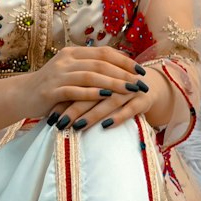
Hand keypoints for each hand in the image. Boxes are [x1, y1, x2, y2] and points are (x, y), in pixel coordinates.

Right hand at [22, 44, 149, 130]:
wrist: (21, 96)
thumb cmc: (51, 86)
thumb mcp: (69, 71)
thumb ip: (89, 68)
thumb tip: (118, 68)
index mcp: (72, 53)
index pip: (104, 52)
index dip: (124, 60)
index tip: (140, 70)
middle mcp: (65, 60)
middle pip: (100, 64)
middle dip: (124, 73)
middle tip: (140, 83)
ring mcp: (57, 75)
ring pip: (91, 76)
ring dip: (113, 83)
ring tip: (130, 90)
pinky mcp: (51, 91)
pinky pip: (75, 91)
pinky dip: (92, 94)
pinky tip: (107, 98)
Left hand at [54, 64, 175, 131]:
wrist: (150, 84)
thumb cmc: (117, 88)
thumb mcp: (100, 86)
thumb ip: (80, 92)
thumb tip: (51, 109)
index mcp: (102, 73)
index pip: (79, 85)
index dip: (64, 99)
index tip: (50, 114)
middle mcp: (115, 79)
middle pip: (92, 92)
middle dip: (74, 108)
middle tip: (60, 123)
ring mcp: (130, 90)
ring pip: (109, 101)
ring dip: (92, 114)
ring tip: (78, 126)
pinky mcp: (143, 100)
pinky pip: (130, 109)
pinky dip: (117, 117)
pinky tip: (105, 127)